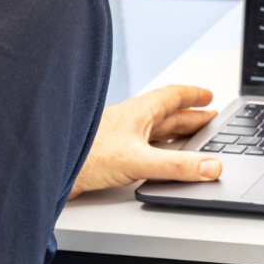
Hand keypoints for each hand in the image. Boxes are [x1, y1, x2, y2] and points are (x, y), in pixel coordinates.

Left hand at [70, 85, 221, 198]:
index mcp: (139, 112)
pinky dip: (158, 149)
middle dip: (190, 116)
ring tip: (191, 137)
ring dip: (175, 132)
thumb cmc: (85, 155)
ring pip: (155, 130)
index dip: (193, 96)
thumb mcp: (139, 161)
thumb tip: (211, 166)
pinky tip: (157, 158)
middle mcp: (130, 121)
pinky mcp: (111, 155)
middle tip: (209, 119)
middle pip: (167, 114)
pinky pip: (143, 147)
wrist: (52, 168)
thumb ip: (177, 166)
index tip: (208, 96)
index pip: (172, 96)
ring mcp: (120, 137)